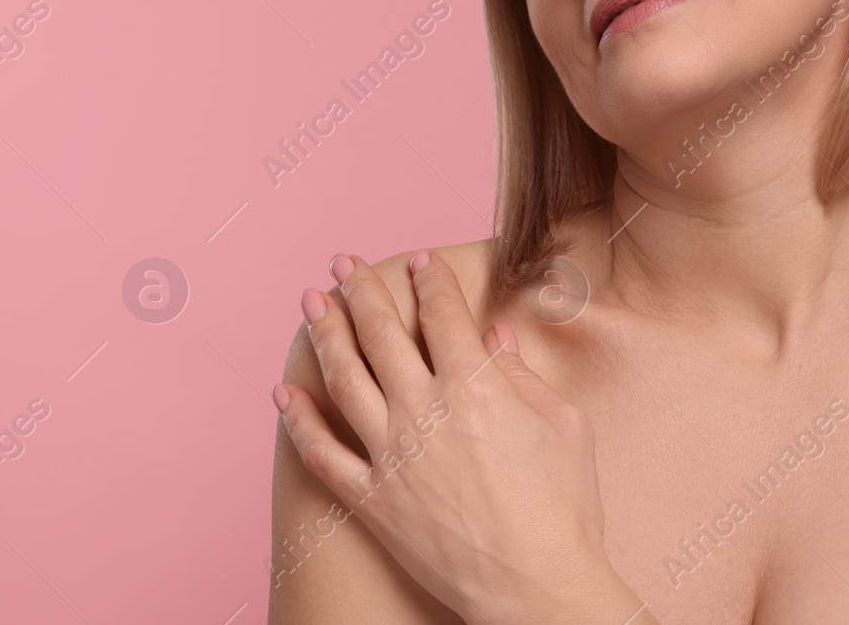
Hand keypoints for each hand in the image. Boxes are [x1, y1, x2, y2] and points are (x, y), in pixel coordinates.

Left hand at [274, 250, 638, 623]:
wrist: (534, 587)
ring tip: (312, 302)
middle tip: (344, 262)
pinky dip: (299, 421)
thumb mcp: (563, 425)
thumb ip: (521, 374)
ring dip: (325, 334)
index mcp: (475, 387)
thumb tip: (495, 335)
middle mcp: (424, 412)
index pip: (443, 315)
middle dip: (362, 290)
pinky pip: (322, 454)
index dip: (431, 281)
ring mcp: (390, 456)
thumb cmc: (564, 508)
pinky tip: (285, 393)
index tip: (420, 260)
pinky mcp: (371, 500)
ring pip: (345, 380)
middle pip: (382, 335)